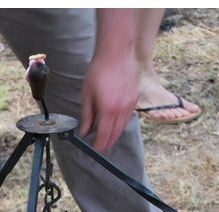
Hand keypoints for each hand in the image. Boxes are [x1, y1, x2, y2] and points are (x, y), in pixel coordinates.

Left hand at [78, 9, 138, 151]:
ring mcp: (130, 105)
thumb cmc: (99, 71)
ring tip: (103, 138)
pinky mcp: (134, 99)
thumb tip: (84, 131)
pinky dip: (119, 124)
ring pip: (121, 127)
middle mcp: (121, 109)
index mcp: (108, 109)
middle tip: (97, 149)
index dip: (98, 147)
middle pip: (114, 135)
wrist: (117, 53)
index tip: (92, 153)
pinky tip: (112, 124)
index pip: (104, 136)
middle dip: (105, 144)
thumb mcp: (87, 94)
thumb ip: (87, 115)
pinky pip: (126, 117)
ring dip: (112, 135)